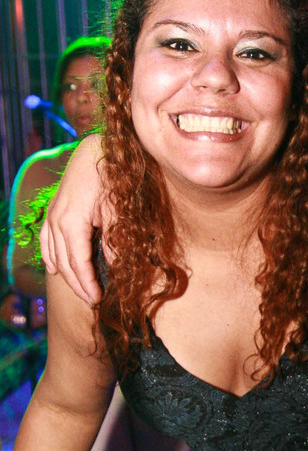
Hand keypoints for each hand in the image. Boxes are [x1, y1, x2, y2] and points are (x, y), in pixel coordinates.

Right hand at [40, 134, 109, 304]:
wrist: (96, 149)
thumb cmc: (111, 178)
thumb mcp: (118, 212)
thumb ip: (114, 242)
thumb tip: (115, 269)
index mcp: (72, 224)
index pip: (78, 264)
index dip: (88, 284)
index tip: (99, 299)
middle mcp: (57, 222)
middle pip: (65, 263)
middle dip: (78, 284)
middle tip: (93, 300)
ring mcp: (52, 215)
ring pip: (54, 254)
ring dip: (67, 274)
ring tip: (81, 289)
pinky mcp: (53, 210)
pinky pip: (47, 240)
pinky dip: (50, 257)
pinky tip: (55, 269)